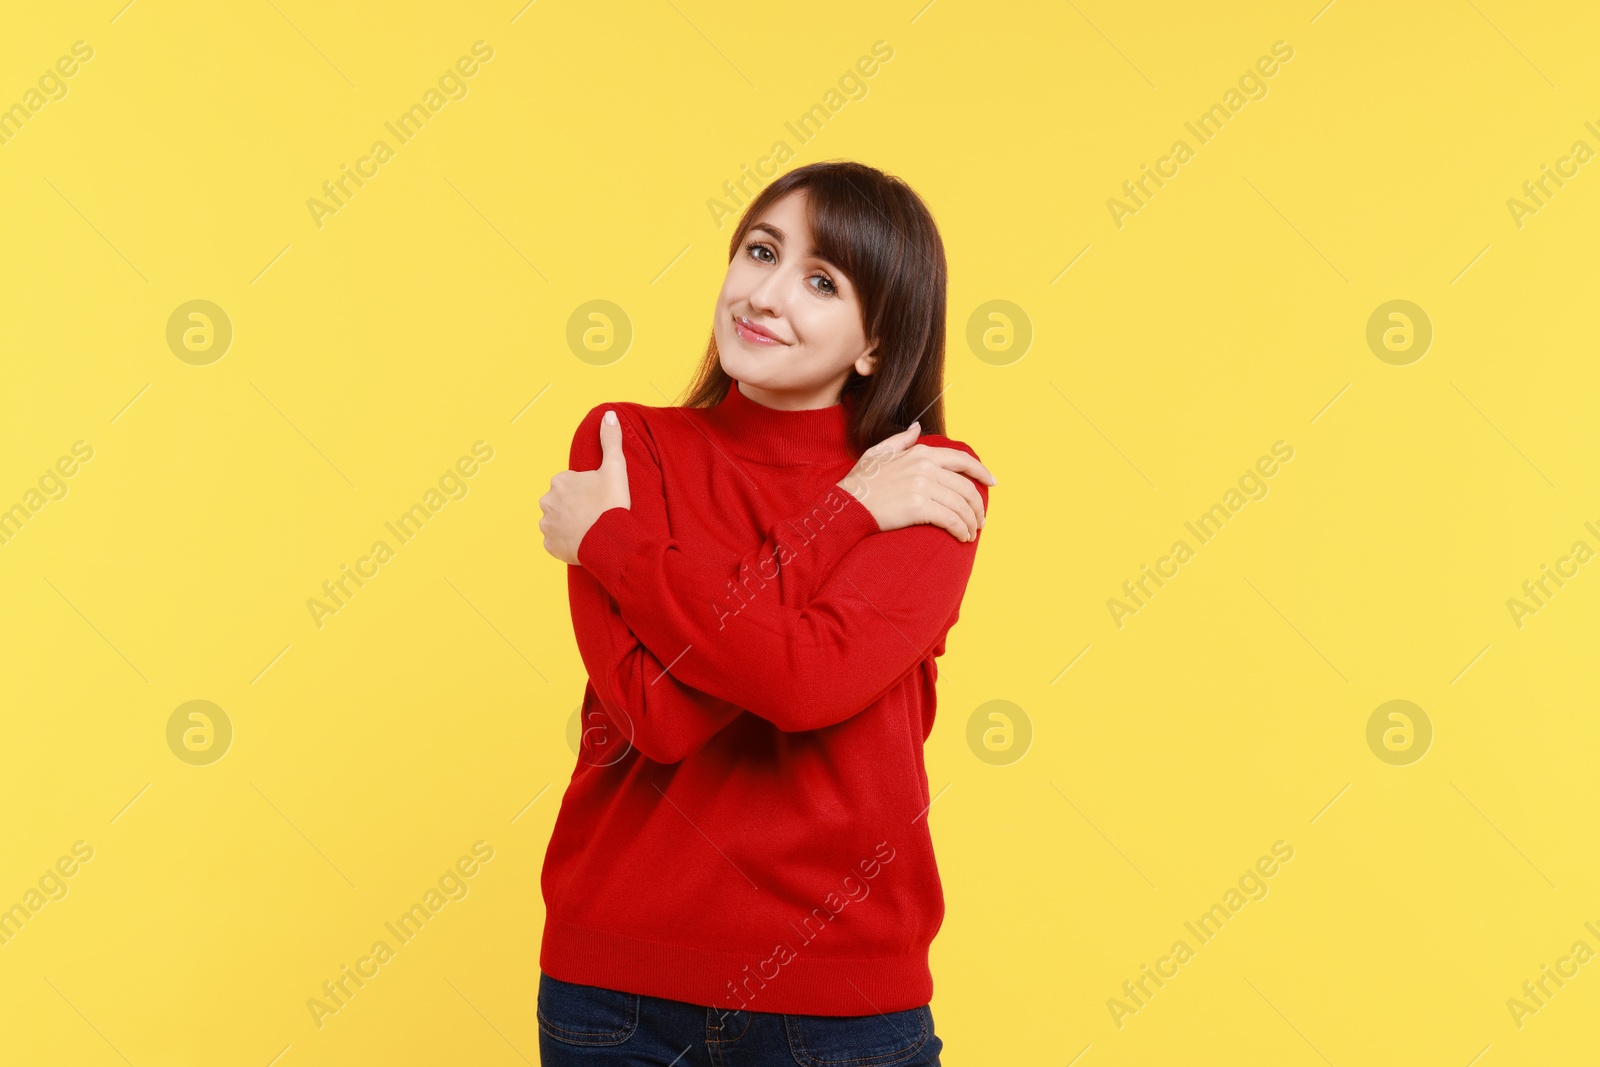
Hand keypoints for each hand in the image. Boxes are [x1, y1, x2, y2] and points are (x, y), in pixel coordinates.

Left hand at [540, 409, 631, 564]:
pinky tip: (582, 542)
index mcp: (560, 481)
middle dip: (574, 507)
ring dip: (569, 524)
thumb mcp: (615, 467)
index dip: (587, 491)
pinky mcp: (549, 546)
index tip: (599, 499)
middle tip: (595, 514)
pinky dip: (566, 542)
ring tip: (590, 529)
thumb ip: (610, 440)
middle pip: (562, 502)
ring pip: (557, 521)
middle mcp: (547, 501)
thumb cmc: (612, 504)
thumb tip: (608, 414)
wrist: (610, 540)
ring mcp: (546, 525)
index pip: (571, 484)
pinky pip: (556, 541)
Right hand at [838, 421, 997, 541]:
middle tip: (981, 520)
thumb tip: (917, 427)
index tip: (992, 483)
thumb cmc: (861, 482)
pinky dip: (961, 530)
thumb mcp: (878, 453)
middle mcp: (925, 467)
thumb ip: (901, 440)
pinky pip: (951, 519)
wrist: (846, 505)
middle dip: (978, 506)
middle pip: (966, 487)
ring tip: (971, 532)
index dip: (982, 472)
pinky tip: (962, 537)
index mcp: (920, 453)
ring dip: (971, 522)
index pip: (962, 461)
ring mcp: (922, 486)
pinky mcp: (918, 507)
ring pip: (961, 505)